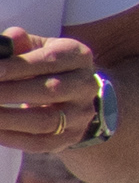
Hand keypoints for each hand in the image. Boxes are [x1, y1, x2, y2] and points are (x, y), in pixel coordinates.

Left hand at [0, 30, 105, 156]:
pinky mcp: (71, 138)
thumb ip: (20, 44)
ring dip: (8, 119)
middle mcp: (86, 86)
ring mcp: (81, 115)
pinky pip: (40, 143)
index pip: (50, 60)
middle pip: (49, 90)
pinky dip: (12, 138)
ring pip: (44, 120)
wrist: (75, 97)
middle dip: (9, 92)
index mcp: (79, 57)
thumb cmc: (46, 67)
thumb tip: (9, 39)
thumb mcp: (37, 49)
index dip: (18, 66)